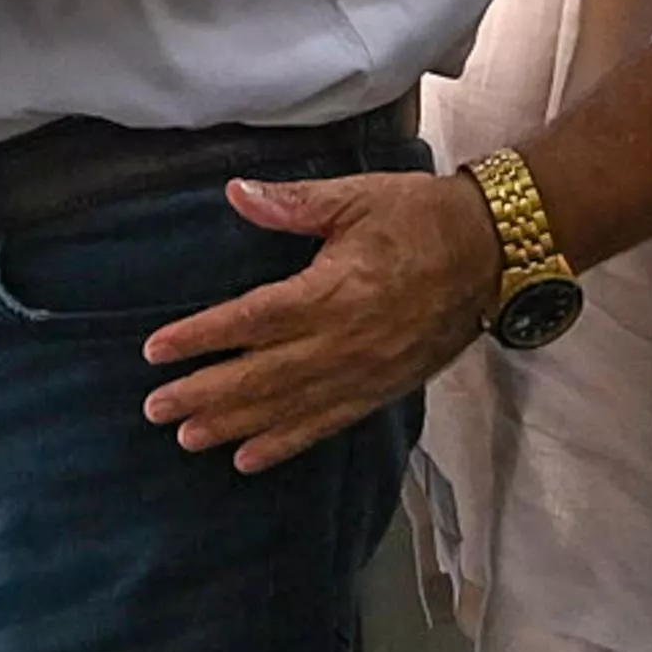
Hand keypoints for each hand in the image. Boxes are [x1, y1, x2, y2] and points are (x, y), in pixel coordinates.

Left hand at [136, 170, 497, 472]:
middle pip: (263, 374)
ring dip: (237, 424)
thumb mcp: (356, 199)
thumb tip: (237, 193)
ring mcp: (366, 371)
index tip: (156, 351)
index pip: (254, 320)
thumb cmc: (420, 218)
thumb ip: (293, 203)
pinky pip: (329, 423)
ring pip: (291, 406)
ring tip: (189, 439)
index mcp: (335, 291)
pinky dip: (288, 443)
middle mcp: (347, 340)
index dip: (202, 337)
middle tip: (156, 409)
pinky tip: (250, 458)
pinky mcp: (384, 388)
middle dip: (206, 394)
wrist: (496, 251)